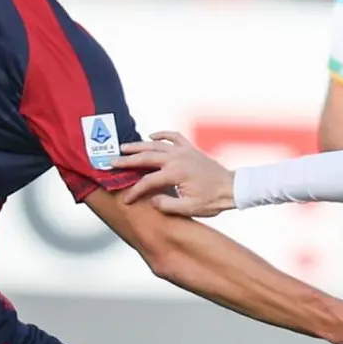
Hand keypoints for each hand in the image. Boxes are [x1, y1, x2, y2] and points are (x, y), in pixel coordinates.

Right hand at [113, 132, 235, 216]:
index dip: (134, 191)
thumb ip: (168, 205)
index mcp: (174, 174)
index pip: (147, 182)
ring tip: (123, 147)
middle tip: (110, 162)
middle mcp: (176, 159)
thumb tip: (151, 201)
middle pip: (145, 158)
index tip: (126, 199)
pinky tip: (152, 136)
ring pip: (155, 145)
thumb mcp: (190, 209)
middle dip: (126, 161)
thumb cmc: (213, 200)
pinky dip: (162, 135)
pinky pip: (173, 137)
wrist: (232, 188)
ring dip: (138, 146)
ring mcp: (183, 151)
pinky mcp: (190, 149)